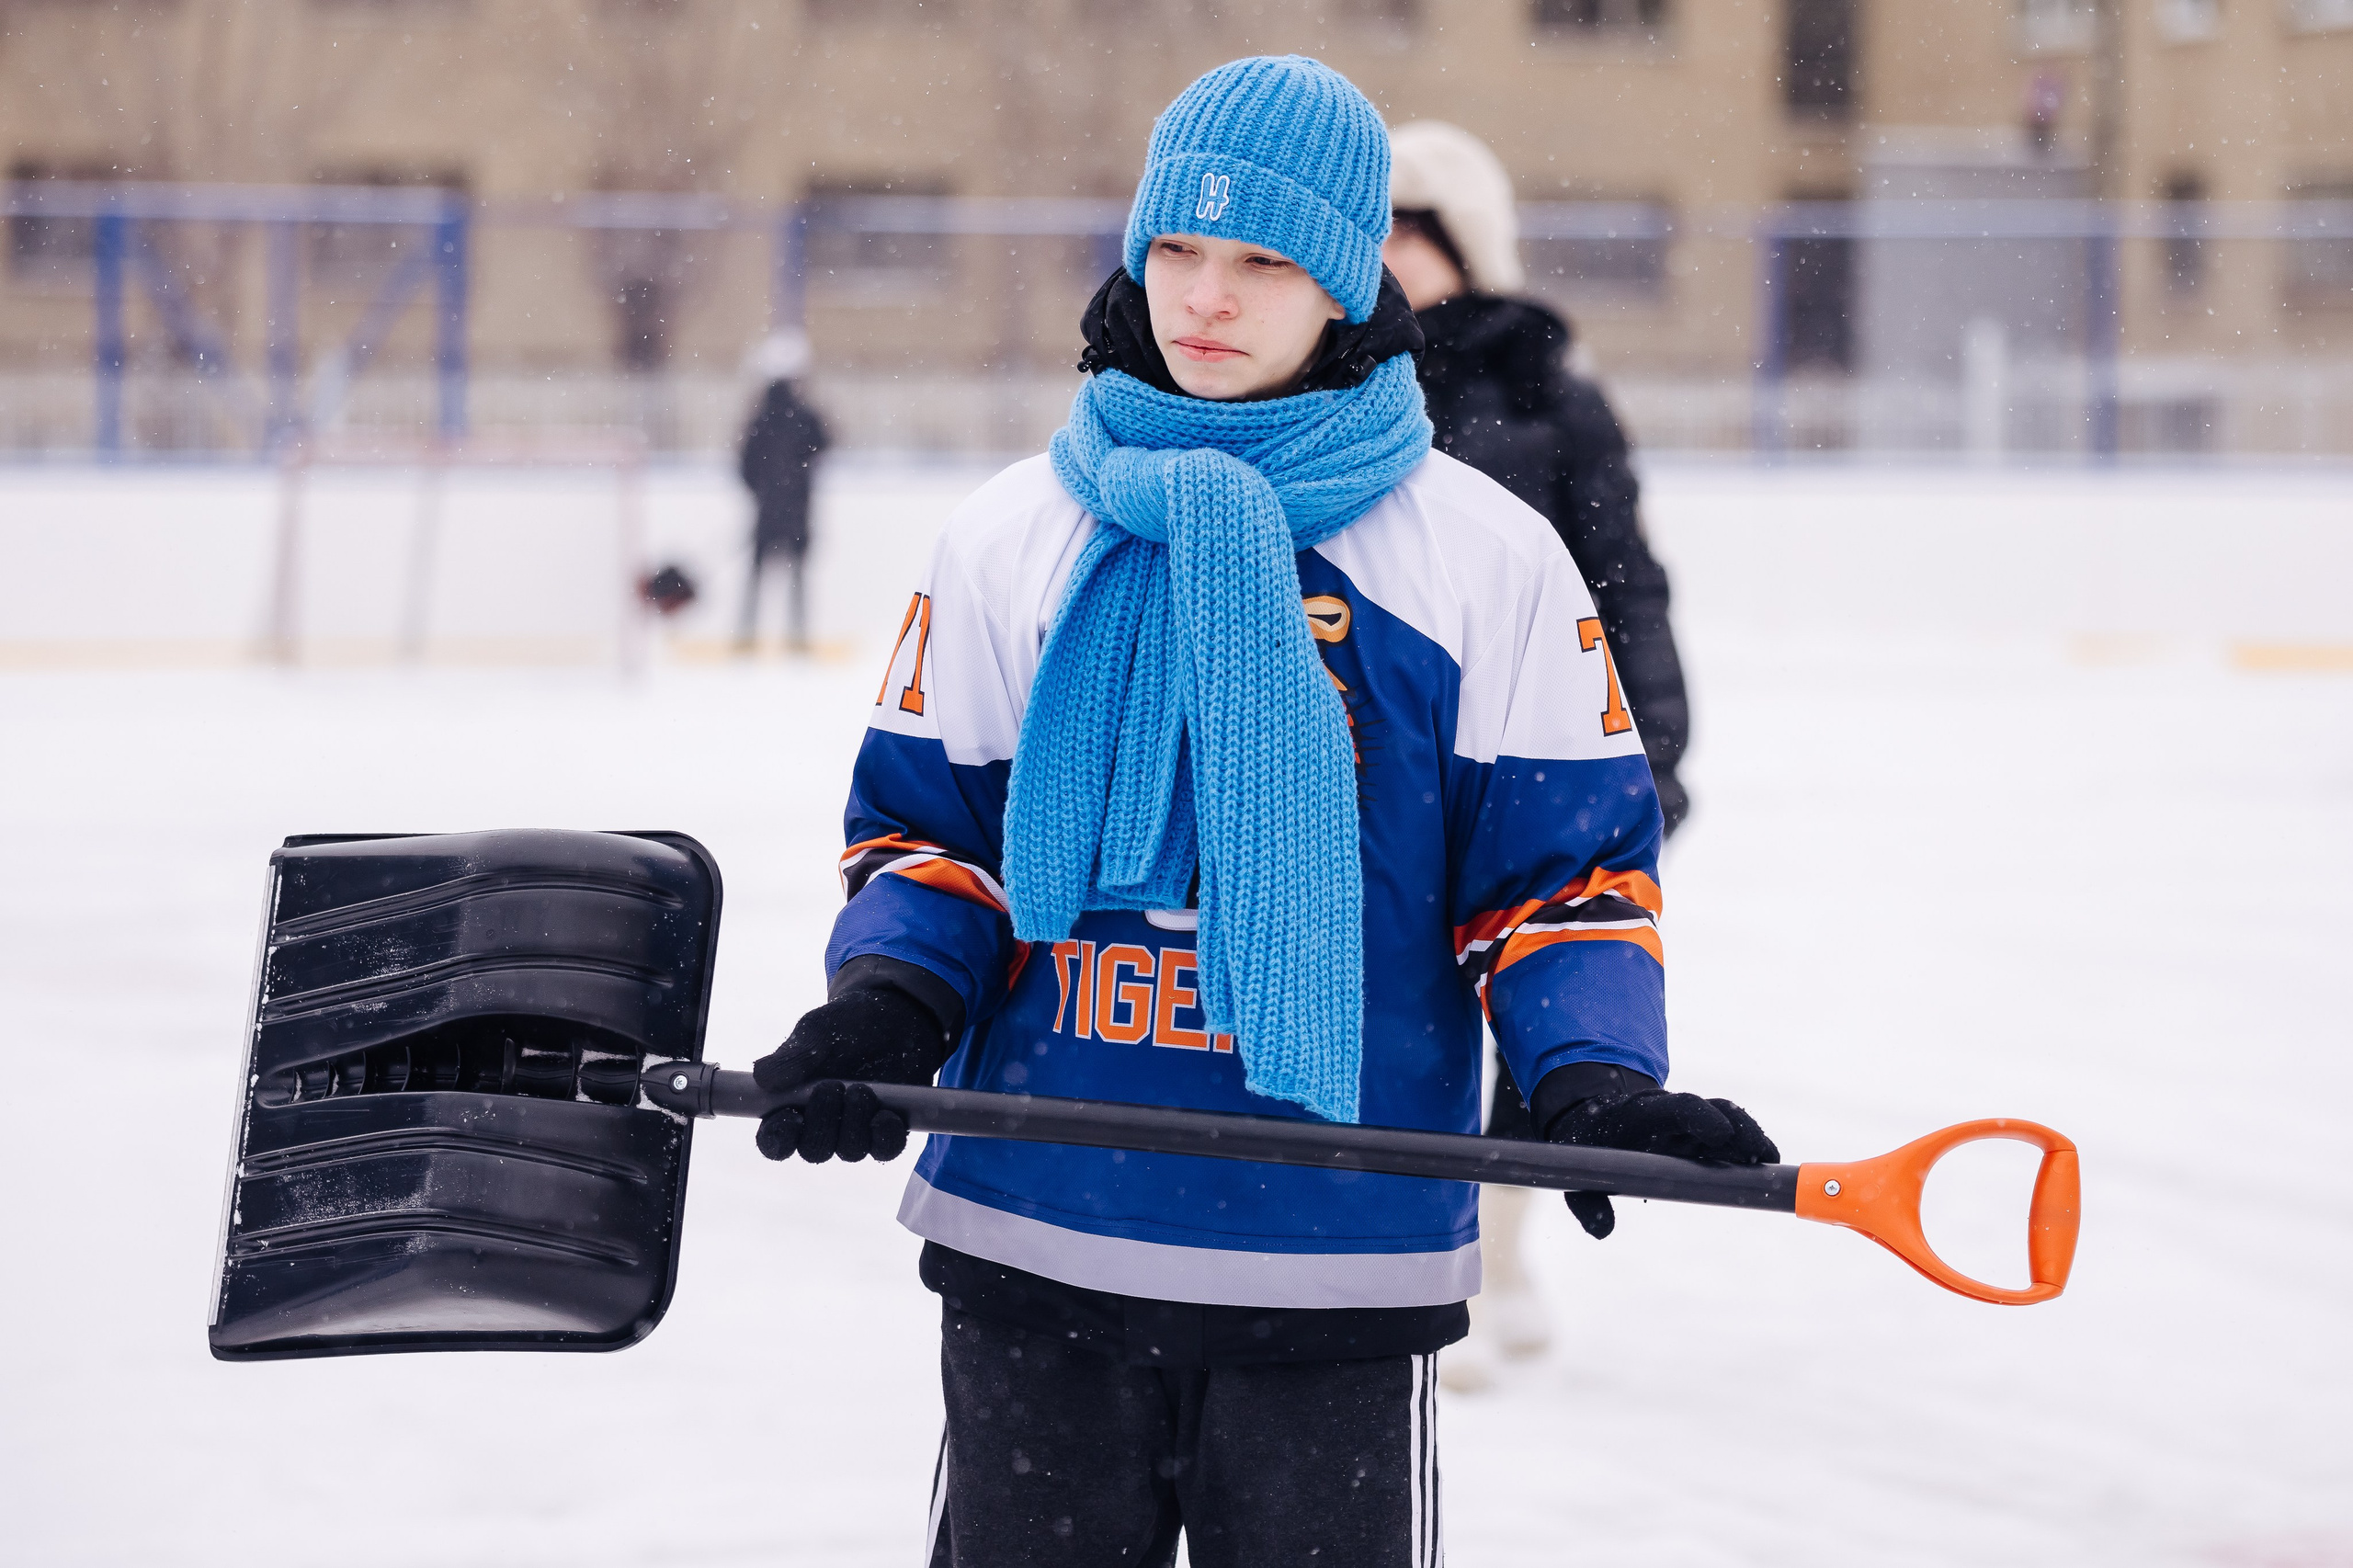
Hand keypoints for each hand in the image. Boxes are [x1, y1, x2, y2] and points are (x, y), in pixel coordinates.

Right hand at [752, 982, 954, 1163]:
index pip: (776, 1140)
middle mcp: (822, 1125)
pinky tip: (885, 1114)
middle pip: (814, 1150)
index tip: (790, 1118)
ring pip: (850, 1151)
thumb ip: (792, 1055)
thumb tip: (763, 1078)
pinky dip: (885, 1135)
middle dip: (822, 1123)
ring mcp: (856, 1129)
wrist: (892, 1015)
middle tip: (831, 1086)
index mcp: (791, 1107)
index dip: (779, 1138)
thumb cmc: (844, 1025)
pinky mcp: (887, 1128)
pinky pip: (886, 1147)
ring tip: (859, 1089)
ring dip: (854, 1124)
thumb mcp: (817, 1031)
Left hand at [1543, 1084, 1777, 1240]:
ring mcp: (1686, 1123)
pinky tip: (1761, 1171)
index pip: (1675, 1106)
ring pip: (1727, 1122)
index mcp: (1639, 1113)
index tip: (1721, 1135)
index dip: (1700, 1117)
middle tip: (1763, 1157)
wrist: (1589, 1115)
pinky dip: (1746, 1150)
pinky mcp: (1697, 1135)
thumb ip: (1586, 1202)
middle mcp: (1669, 1113)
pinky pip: (1728, 1137)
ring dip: (1751, 1140)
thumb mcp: (1576, 1171)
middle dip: (1741, 1129)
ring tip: (1769, 1167)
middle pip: (1714, 1109)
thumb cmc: (1584, 1143)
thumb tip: (1602, 1231)